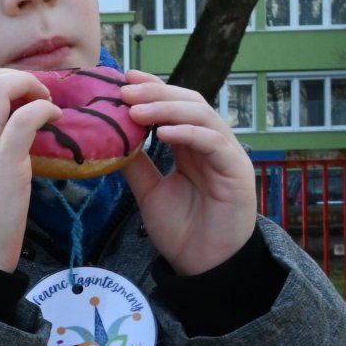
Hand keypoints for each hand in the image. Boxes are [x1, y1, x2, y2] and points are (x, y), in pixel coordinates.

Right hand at [0, 68, 63, 270]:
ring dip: (29, 86)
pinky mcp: (3, 162)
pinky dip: (45, 110)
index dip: (4, 85)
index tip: (24, 102)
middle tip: (38, 100)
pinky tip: (56, 122)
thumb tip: (5, 140)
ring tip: (47, 105)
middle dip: (17, 79)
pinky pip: (25, 118)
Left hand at [119, 70, 256, 275]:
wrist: (204, 266)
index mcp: (192, 146)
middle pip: (189, 103)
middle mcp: (212, 145)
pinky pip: (214, 143)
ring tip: (136, 109)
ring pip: (202, 116)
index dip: (152, 89)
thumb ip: (135, 163)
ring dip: (167, 108)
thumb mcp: (148, 190)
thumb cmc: (181, 229)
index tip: (122, 79)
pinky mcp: (237, 172)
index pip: (174, 106)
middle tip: (124, 89)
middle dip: (156, 92)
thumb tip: (108, 139)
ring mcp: (227, 156)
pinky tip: (163, 131)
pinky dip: (188, 133)